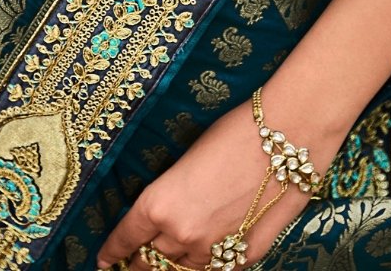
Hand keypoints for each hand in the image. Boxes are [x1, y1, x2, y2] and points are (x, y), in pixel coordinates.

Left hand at [96, 98, 310, 270]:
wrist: (286, 137)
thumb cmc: (234, 133)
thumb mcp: (187, 161)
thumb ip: (171, 196)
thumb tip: (163, 214)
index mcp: (159, 204)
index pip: (126, 238)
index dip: (112, 252)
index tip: (104, 261)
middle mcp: (181, 234)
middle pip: (149, 264)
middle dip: (137, 266)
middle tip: (131, 266)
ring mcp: (213, 251)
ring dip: (170, 269)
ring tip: (163, 267)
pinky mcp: (244, 258)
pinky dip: (203, 268)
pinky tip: (199, 263)